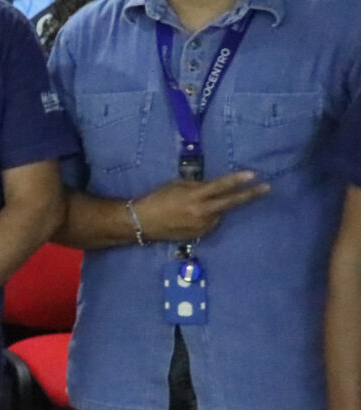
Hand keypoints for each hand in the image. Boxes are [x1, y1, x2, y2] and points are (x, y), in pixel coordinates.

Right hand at [128, 171, 267, 241]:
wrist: (142, 222)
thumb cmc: (157, 199)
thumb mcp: (176, 186)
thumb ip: (197, 186)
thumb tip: (213, 186)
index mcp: (195, 196)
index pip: (221, 186)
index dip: (237, 180)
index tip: (253, 174)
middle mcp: (202, 211)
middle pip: (231, 202)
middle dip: (250, 195)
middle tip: (267, 188)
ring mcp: (202, 225)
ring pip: (219, 214)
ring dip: (215, 208)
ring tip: (193, 207)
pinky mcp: (200, 235)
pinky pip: (210, 223)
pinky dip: (206, 218)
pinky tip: (190, 217)